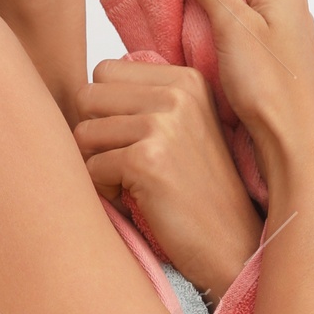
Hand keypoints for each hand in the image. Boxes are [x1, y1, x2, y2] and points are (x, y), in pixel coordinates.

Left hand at [71, 58, 263, 303]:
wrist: (232, 242)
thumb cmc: (199, 192)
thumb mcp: (184, 128)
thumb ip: (143, 99)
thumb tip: (81, 91)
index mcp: (185, 79)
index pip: (104, 70)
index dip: (104, 109)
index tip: (130, 138)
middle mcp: (176, 93)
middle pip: (87, 96)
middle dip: (93, 134)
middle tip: (122, 163)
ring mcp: (163, 125)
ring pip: (83, 133)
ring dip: (96, 164)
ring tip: (130, 183)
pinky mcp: (147, 160)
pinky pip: (91, 167)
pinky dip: (104, 191)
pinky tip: (135, 200)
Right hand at [183, 0, 313, 199]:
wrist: (296, 146)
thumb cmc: (270, 90)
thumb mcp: (234, 28)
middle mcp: (287, 7)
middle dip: (199, 1)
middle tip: (174, 26)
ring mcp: (283, 36)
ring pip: (234, 16)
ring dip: (207, 28)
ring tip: (189, 48)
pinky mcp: (277, 62)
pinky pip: (241, 41)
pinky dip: (220, 47)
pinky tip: (207, 65)